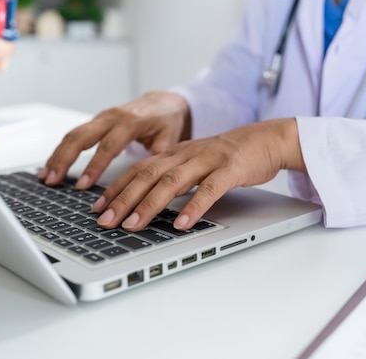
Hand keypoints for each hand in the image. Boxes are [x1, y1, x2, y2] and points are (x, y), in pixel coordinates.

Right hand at [39, 91, 190, 187]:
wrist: (164, 102)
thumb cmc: (167, 119)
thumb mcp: (170, 135)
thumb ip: (159, 153)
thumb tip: (152, 173)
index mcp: (130, 121)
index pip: (108, 145)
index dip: (95, 166)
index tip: (84, 185)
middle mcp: (112, 117)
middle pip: (81, 136)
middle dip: (64, 159)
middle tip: (53, 180)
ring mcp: (102, 118)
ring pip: (73, 134)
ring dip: (57, 156)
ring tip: (46, 177)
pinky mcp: (97, 122)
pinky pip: (75, 134)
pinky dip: (61, 150)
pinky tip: (52, 165)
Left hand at [91, 118, 305, 230]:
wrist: (267, 139)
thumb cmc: (230, 155)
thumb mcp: (195, 162)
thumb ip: (174, 176)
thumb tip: (147, 200)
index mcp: (176, 153)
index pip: (138, 169)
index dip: (116, 188)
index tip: (98, 208)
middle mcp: (187, 154)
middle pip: (148, 175)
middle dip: (123, 199)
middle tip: (105, 221)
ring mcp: (208, 160)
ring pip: (172, 181)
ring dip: (149, 205)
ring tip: (133, 225)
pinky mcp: (230, 169)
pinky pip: (209, 189)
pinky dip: (193, 206)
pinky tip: (181, 224)